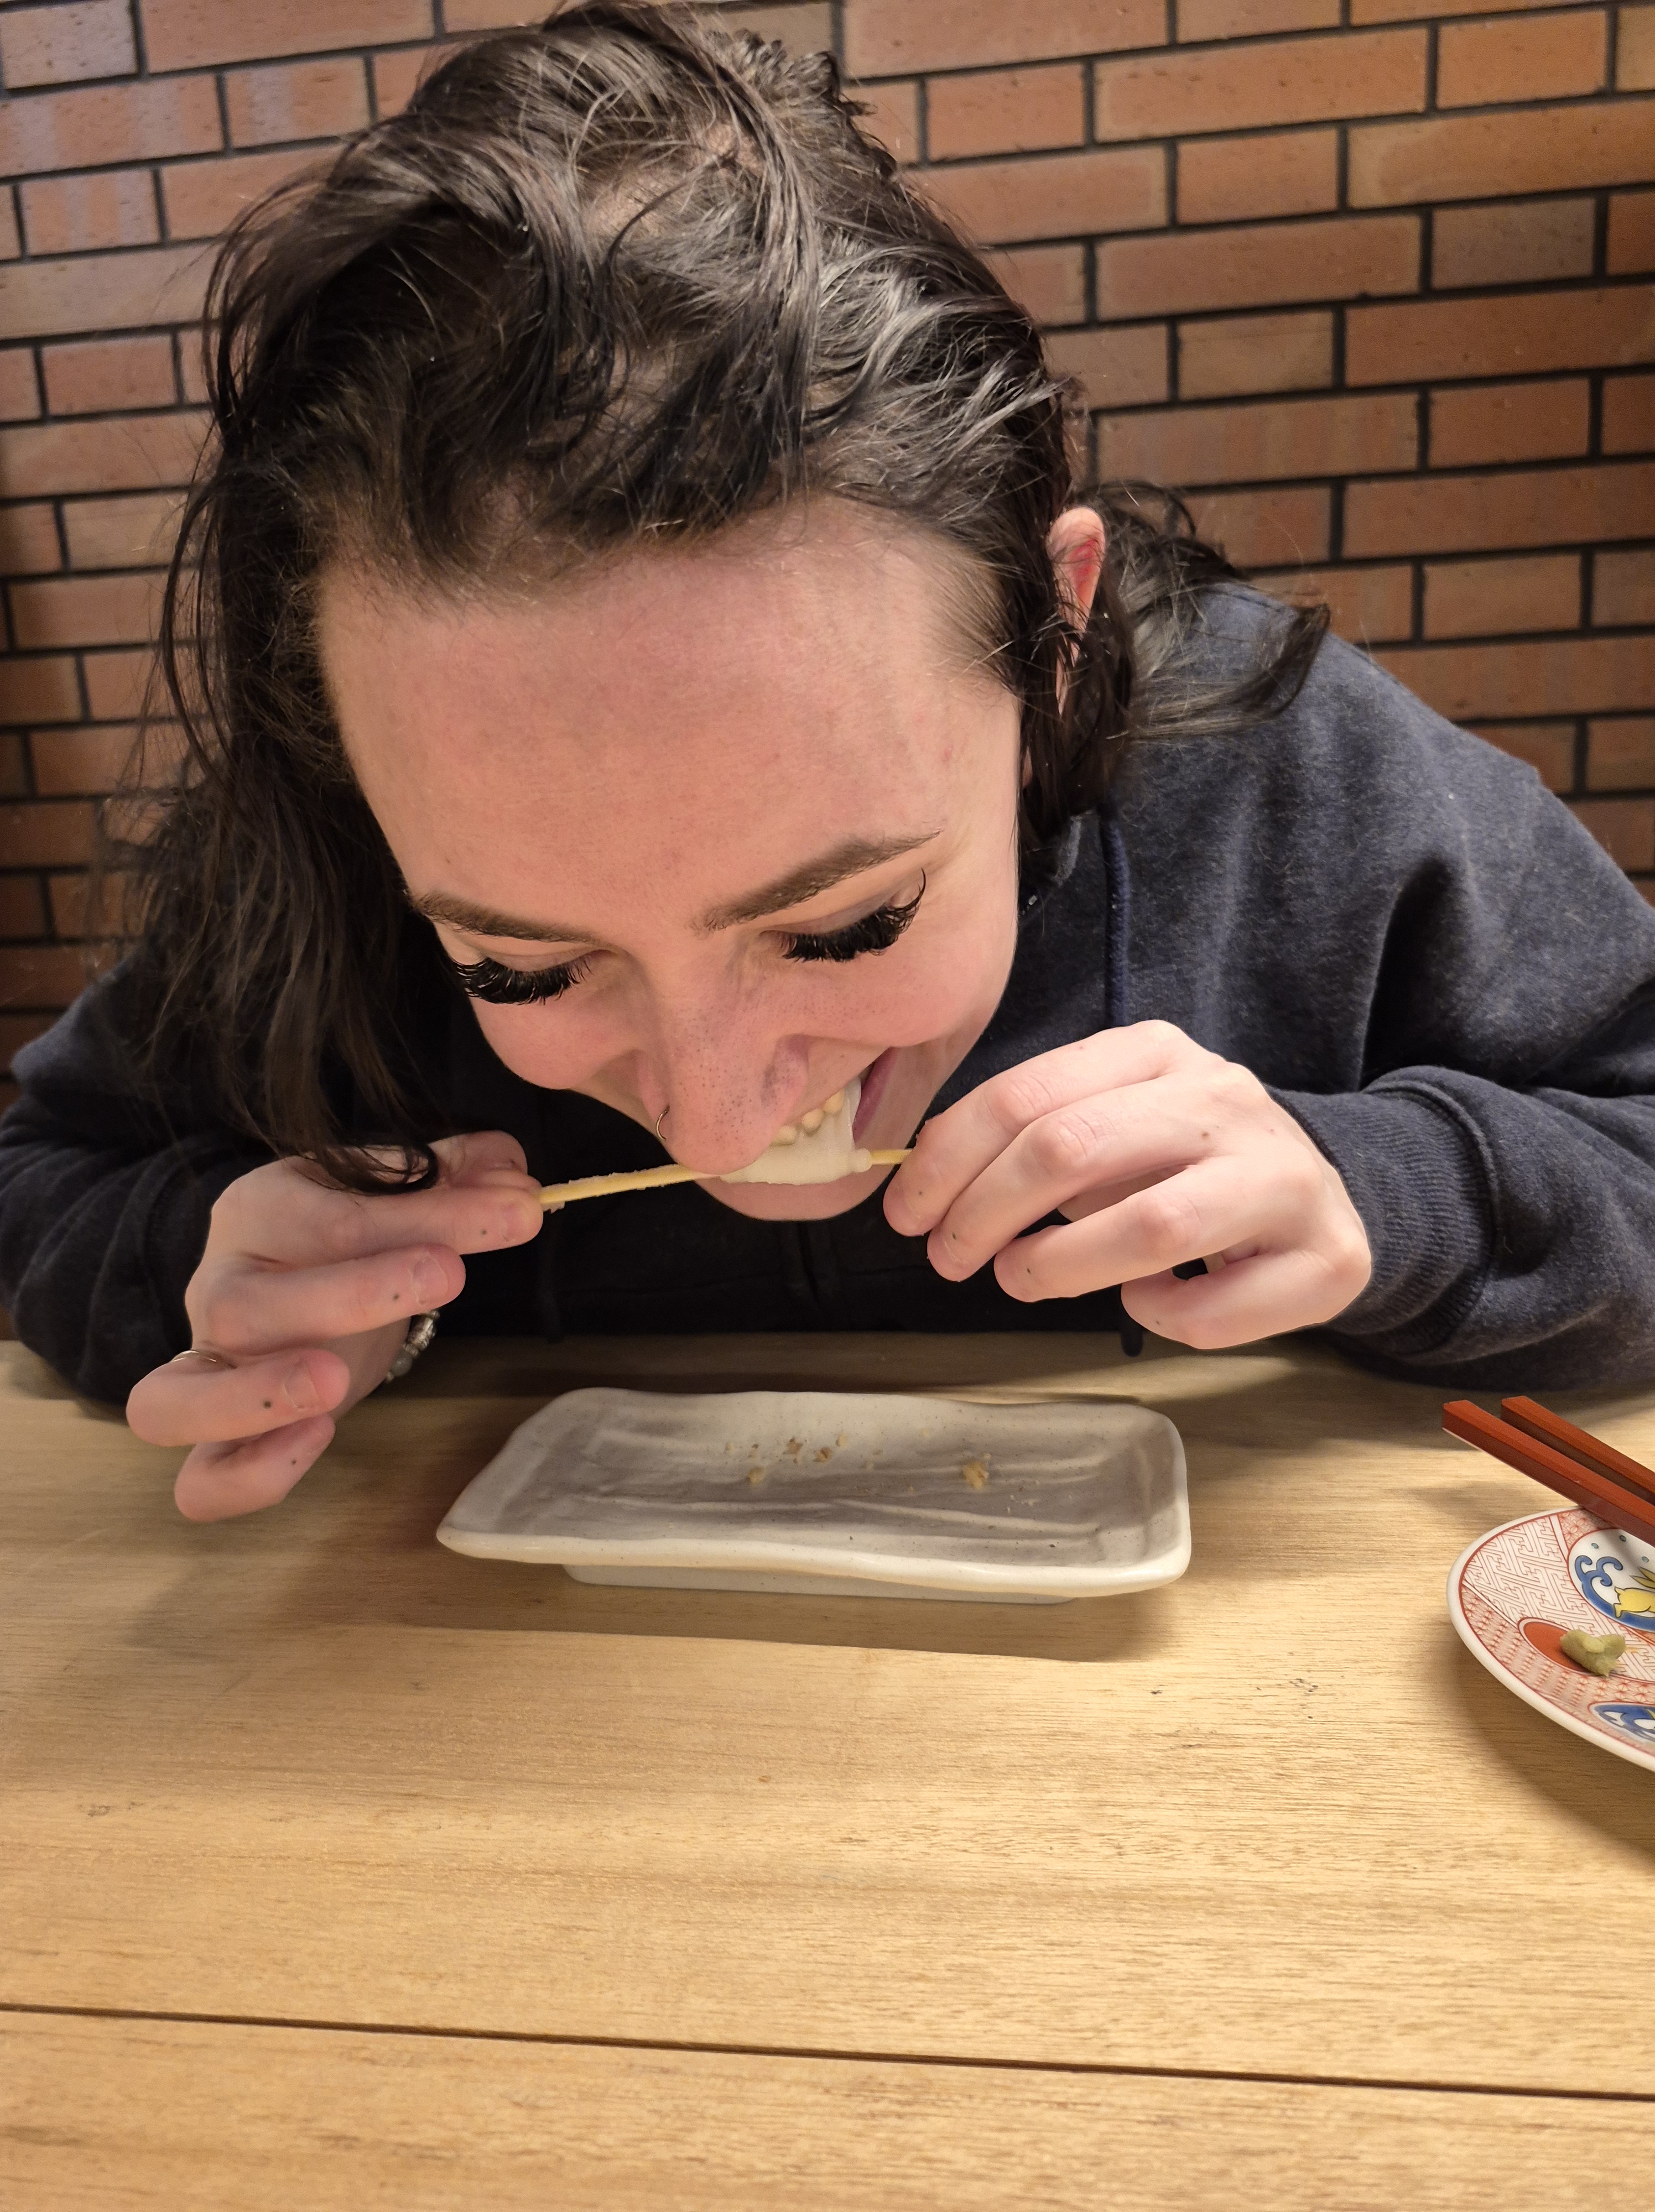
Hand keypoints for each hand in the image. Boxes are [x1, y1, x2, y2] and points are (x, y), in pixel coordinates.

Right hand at [126, 1131, 542, 1521]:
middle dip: (353, 1291)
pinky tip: (317, 1441)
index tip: (519, 1212)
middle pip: (249, 1303)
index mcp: (260, 1210)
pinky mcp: (218, 1442)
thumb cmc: (337, 1243)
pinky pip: (202, 1482)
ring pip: (180, 1398)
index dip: (437, 1216)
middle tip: (447, 1274)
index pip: (341, 1217)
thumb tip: (513, 1172)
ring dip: (261, 1394)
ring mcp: (207, 1371)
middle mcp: (218, 1290)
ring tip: (336, 1382)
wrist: (279, 1286)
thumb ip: (452, 1180)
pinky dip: (249, 1477)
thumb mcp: (388, 1196)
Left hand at [884, 1022, 1370, 1348]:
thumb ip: (1031, 1137)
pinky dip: (1159, 1316)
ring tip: (1023, 1279)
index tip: (906, 1213)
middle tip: (949, 1259)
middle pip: (1073, 1149)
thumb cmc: (1186, 1165)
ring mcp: (1283, 1176)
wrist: (1324, 1194)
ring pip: (1149, 1225)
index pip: (1027, 1096)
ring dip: (1061, 1266)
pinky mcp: (1325, 1256)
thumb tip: (928, 1184)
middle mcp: (1224, 1099)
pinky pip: (1213, 1308)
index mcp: (1156, 1053)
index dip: (948, 1160)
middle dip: (984, 1212)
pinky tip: (1145, 1300)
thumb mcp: (1109, 1123)